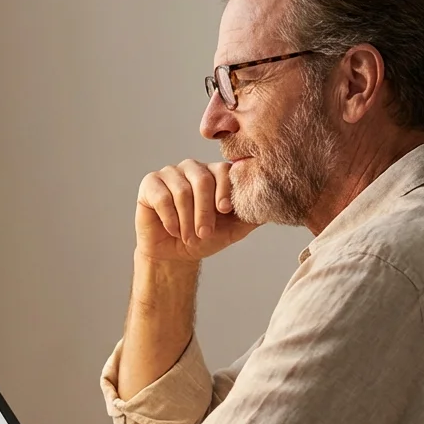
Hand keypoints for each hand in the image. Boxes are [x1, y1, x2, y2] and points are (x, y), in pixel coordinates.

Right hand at [136, 159, 256, 262]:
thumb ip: (250, 216)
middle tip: (204, 234)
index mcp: (214, 174)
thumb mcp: (232, 230)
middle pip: (202, 179)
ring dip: (187, 219)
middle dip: (204, 211)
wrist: (175, 254)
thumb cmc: (203, 238)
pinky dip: (170, 217)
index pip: (223, 171)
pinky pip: (162, 196)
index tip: (225, 210)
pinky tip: (173, 230)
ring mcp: (170, 174)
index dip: (225, 189)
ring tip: (188, 237)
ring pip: (182, 190)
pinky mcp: (150, 184)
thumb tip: (273, 207)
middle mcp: (193, 169)